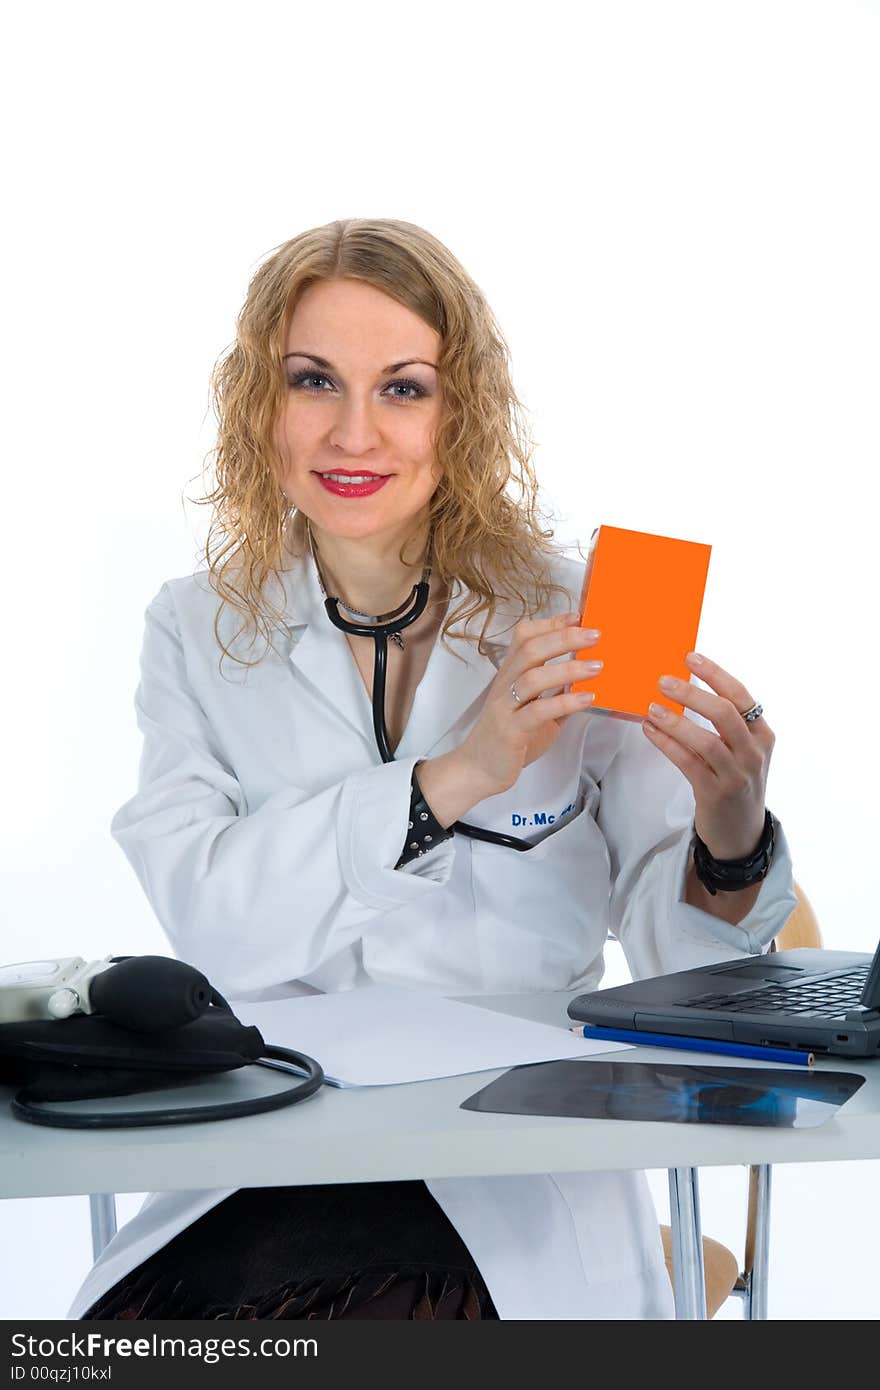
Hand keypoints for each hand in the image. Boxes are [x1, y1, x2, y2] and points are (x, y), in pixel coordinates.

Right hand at [455, 611, 601, 795]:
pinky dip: (565, 702)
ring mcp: (506, 706)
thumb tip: (585, 678)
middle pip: (530, 649)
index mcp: (510, 676)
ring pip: (533, 677)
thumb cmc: (509, 739)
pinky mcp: (511, 730)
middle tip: (595, 635)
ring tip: (597, 667)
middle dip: (564, 638)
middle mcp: (505, 685)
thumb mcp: (536, 711)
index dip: (551, 624)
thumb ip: (556, 694)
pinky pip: (538, 711)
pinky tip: (586, 698)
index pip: (524, 638)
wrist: (479, 770)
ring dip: (569, 668)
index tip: (579, 617)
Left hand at [643, 652, 774, 858]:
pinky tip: (650, 731)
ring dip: (675, 721)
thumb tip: (685, 686)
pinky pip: (688, 763)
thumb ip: (725, 724)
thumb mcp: (742, 751)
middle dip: (692, 693)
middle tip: (663, 680)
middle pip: (725, 714)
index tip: (690, 657)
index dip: (715, 675)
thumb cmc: (735, 782)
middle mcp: (754, 753)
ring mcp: (737, 775)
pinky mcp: (716, 794)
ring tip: (650, 708)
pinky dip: (667, 744)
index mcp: (763, 735)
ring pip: (705, 741)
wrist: (741, 833)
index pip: (741, 696)